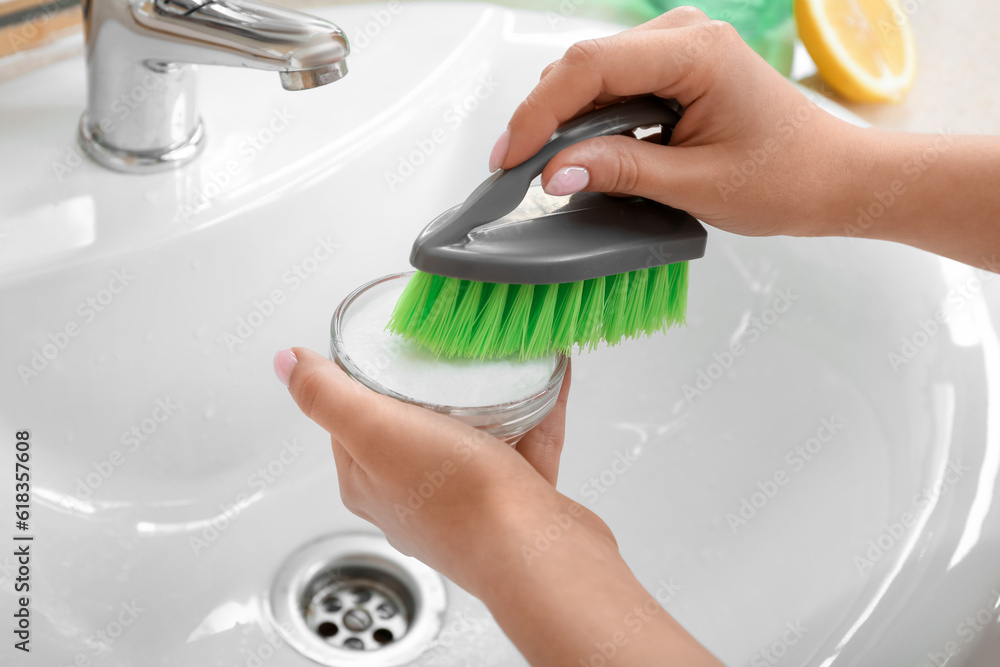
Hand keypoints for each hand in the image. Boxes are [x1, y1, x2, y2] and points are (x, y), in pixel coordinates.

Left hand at [275, 348, 720, 664]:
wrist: (534, 550)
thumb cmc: (458, 498)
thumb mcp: (376, 430)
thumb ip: (326, 395)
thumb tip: (284, 363)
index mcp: (368, 481)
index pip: (351, 420)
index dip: (364, 380)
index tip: (386, 348)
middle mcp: (411, 497)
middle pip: (413, 425)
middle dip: (431, 385)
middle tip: (447, 350)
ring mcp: (464, 501)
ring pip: (472, 433)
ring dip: (487, 396)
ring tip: (498, 360)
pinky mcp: (512, 501)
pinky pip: (521, 442)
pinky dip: (532, 410)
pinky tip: (545, 381)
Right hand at [490, 7, 858, 237]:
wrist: (832, 178)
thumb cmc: (786, 177)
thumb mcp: (697, 185)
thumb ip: (621, 172)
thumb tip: (555, 173)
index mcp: (698, 52)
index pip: (591, 67)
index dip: (540, 112)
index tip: (510, 157)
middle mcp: (685, 36)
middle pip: (584, 66)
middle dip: (544, 118)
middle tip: (519, 172)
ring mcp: (679, 48)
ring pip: (593, 75)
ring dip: (565, 121)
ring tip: (550, 169)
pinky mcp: (674, 68)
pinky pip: (613, 86)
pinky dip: (590, 120)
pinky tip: (583, 154)